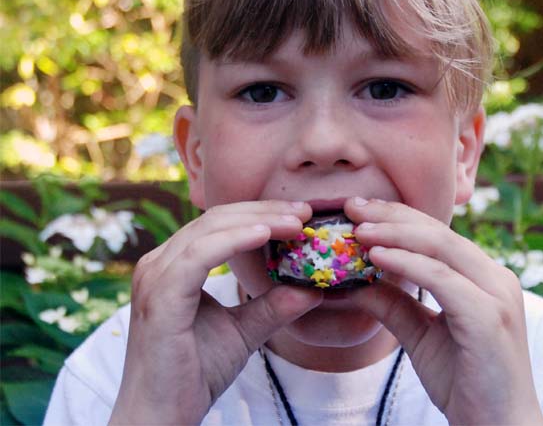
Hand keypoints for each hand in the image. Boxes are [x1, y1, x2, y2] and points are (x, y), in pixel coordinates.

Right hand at [109, 200, 321, 424]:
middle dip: (264, 211)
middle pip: (216, 219)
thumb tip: (313, 289)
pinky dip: (234, 240)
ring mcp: (155, 277)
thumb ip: (273, 307)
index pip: (219, 225)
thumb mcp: (244, 331)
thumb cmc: (195, 374)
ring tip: (296, 223)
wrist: (162, 418)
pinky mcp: (160, 297)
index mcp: (174, 267)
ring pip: (210, 229)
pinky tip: (265, 235)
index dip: (260, 214)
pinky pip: (199, 254)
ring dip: (257, 221)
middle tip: (305, 212)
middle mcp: (159, 264)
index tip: (301, 217)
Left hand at [346, 198, 542, 424]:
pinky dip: (407, 264)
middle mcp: (495, 277)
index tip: (357, 209)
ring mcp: (496, 294)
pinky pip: (442, 278)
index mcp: (482, 276)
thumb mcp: (419, 334)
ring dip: (394, 233)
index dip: (396, 217)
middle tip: (352, 207)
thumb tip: (355, 281)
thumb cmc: (463, 380)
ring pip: (440, 247)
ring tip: (357, 229)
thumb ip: (394, 304)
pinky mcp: (489, 316)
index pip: (435, 234)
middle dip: (391, 215)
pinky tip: (376, 256)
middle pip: (436, 232)